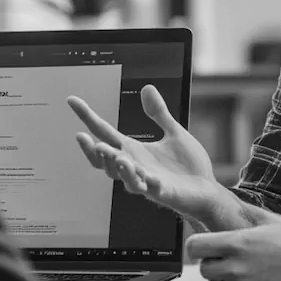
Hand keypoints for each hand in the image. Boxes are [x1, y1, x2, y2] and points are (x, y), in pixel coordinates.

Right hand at [67, 84, 220, 219]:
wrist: (207, 190)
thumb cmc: (189, 166)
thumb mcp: (174, 133)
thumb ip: (159, 113)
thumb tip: (147, 88)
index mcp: (134, 151)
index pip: (104, 132)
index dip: (88, 116)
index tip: (73, 101)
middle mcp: (135, 166)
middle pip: (105, 160)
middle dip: (93, 151)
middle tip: (84, 138)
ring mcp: (147, 181)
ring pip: (124, 177)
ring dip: (117, 168)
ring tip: (116, 155)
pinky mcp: (163, 192)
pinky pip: (152, 189)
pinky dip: (148, 183)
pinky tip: (150, 176)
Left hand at [186, 205, 280, 280]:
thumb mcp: (269, 220)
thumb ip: (244, 212)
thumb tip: (228, 200)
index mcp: (237, 243)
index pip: (195, 247)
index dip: (196, 245)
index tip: (202, 244)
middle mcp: (236, 267)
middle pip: (201, 267)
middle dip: (209, 260)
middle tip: (224, 255)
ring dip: (219, 276)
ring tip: (238, 267)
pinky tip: (248, 279)